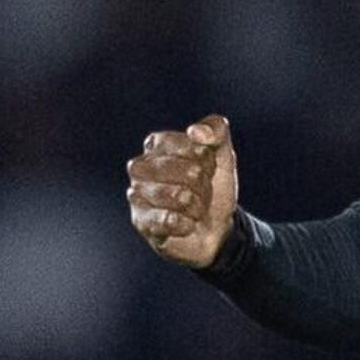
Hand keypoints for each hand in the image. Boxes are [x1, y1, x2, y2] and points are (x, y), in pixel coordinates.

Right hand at [127, 116, 240, 267]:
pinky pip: (169, 221)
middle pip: (188, 171)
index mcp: (156, 143)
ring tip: (194, 209)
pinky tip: (187, 224)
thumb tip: (195, 131)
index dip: (207, 161)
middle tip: (201, 193)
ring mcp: (136, 194)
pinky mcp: (140, 222)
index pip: (190, 145)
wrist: (215, 229)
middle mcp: (140, 166)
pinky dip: (186, 224)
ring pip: (180, 196)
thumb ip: (217, 130)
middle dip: (204, 185)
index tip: (206, 170)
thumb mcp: (223, 155)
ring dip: (198, 206)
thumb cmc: (212, 188)